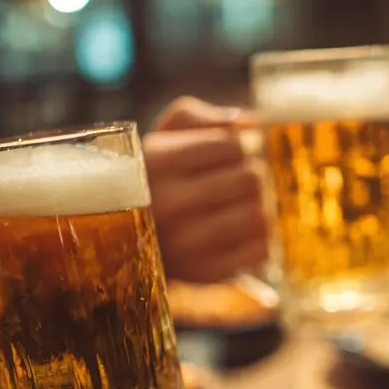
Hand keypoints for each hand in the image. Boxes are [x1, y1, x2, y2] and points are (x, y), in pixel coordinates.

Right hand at [145, 97, 266, 283]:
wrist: (127, 241)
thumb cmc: (155, 179)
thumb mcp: (162, 136)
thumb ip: (200, 116)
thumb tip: (250, 122)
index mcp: (157, 163)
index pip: (230, 144)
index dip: (235, 148)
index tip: (221, 158)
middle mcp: (168, 204)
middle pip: (251, 178)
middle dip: (249, 176)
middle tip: (234, 183)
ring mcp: (187, 243)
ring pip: (259, 214)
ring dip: (256, 207)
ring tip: (237, 206)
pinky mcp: (205, 273)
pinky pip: (261, 249)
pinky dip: (259, 239)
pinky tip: (239, 233)